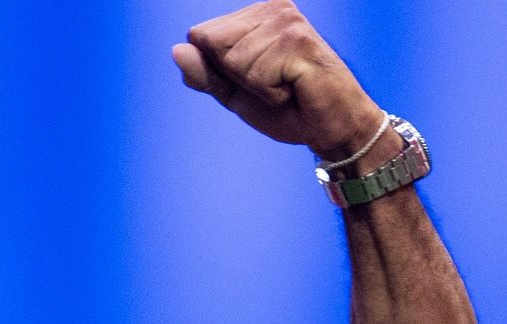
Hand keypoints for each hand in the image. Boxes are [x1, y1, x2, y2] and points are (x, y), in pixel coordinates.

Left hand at [173, 0, 383, 158]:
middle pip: (213, 45)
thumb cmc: (286, 108)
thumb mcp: (234, 93)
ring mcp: (286, 21)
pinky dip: (270, 93)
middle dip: (236, 77)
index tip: (254, 78)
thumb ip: (204, 74)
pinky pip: (255, 75)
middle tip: (272, 83)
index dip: (219, 70)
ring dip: (257, 87)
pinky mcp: (298, 40)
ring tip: (286, 85)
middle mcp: (271, 8)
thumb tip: (176, 51)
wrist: (330, 128)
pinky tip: (295, 88)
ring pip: (233, 62)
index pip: (201, 36)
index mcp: (254, 14)